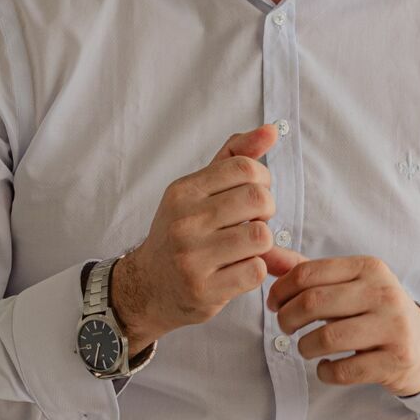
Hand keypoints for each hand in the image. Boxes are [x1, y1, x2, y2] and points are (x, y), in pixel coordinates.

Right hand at [112, 123, 302, 349]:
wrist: (146, 286)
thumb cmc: (182, 234)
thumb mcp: (199, 190)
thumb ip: (235, 157)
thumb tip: (272, 130)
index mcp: (183, 191)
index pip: (244, 167)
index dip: (262, 179)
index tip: (252, 195)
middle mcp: (183, 221)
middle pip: (258, 199)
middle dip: (266, 211)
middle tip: (253, 222)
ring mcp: (191, 257)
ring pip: (261, 236)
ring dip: (263, 245)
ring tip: (245, 248)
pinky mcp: (203, 290)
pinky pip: (256, 271)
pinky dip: (257, 271)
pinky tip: (238, 270)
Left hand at [265, 252, 419, 397]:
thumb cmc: (372, 310)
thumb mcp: (346, 283)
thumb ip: (305, 269)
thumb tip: (264, 253)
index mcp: (368, 267)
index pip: (307, 273)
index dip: (280, 291)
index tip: (275, 304)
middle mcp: (383, 292)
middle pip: (313, 303)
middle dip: (287, 319)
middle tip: (286, 327)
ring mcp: (392, 327)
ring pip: (327, 338)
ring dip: (305, 347)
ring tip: (307, 348)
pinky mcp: (395, 360)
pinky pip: (344, 370)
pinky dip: (325, 372)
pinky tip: (327, 367)